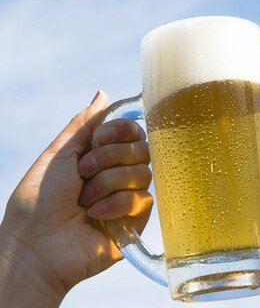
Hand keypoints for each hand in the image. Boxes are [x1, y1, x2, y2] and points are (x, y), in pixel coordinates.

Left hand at [0, 91, 152, 306]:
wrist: (37, 246)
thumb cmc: (38, 201)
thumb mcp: (58, 154)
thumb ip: (84, 124)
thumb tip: (103, 94)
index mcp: (101, 156)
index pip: (132, 131)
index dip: (121, 130)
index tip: (98, 140)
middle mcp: (118, 174)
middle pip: (141, 148)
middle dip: (109, 158)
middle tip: (83, 173)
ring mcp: (128, 197)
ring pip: (142, 172)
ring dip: (107, 183)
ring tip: (85, 201)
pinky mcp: (136, 220)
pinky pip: (142, 198)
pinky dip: (115, 204)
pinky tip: (95, 216)